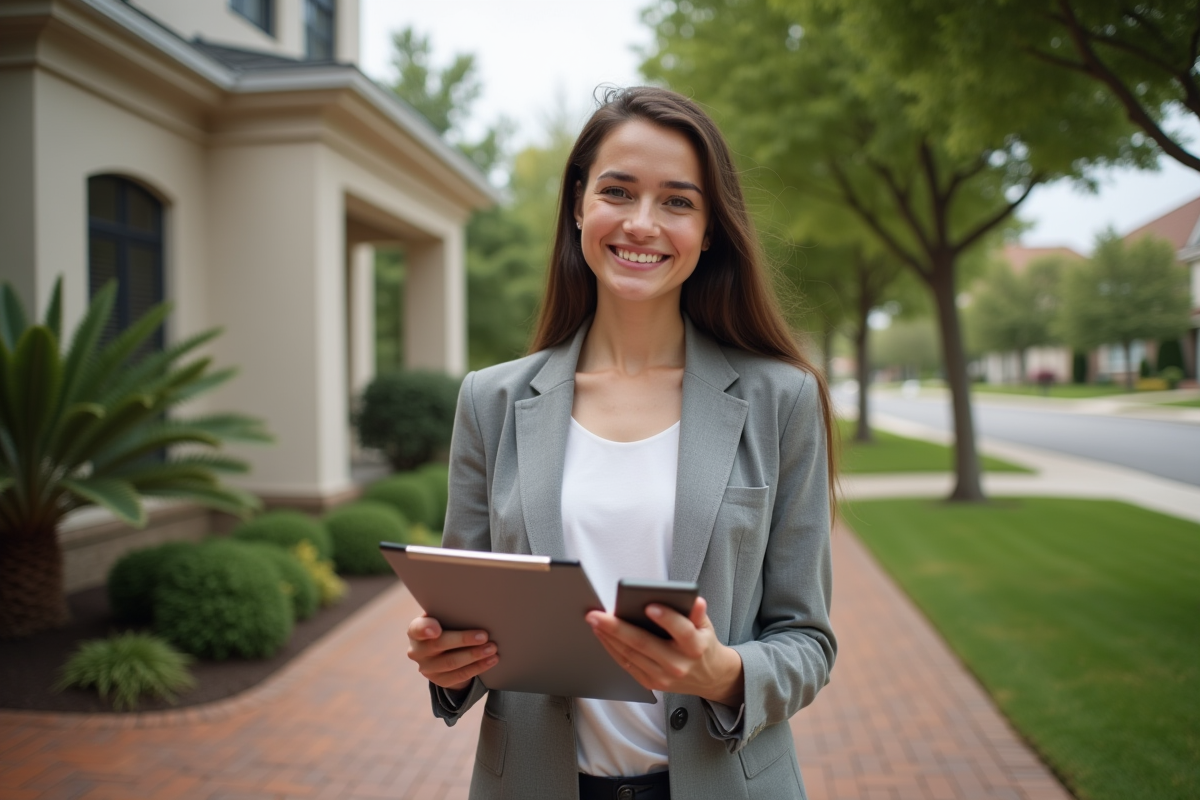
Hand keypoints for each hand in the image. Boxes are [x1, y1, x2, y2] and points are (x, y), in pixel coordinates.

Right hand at [406, 615, 497, 690]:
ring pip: (452, 663)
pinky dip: (478, 667)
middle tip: (484, 636)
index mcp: (415, 630)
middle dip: (463, 640)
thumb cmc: (445, 626)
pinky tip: (491, 660)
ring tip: (492, 648)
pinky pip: (460, 676)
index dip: (425, 629)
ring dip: (475, 655)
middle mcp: (417, 651)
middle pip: (439, 645)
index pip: (417, 629)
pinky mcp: (440, 680)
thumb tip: (473, 608)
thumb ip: (449, 614)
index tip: (437, 629)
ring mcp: (427, 668)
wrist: (442, 650)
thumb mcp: (442, 618)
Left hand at [586, 597, 743, 705]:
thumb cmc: (703, 645)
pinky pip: (627, 664)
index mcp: (696, 647)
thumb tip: (694, 601)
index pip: (682, 631)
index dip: (667, 618)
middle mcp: (678, 664)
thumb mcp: (706, 626)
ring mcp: (663, 677)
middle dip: (617, 628)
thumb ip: (697, 613)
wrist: (708, 678)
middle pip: (644, 644)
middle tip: (597, 615)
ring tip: (594, 621)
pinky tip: (602, 635)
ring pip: (630, 655)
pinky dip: (612, 649)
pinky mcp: (651, 683)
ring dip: (608, 637)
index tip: (649, 606)